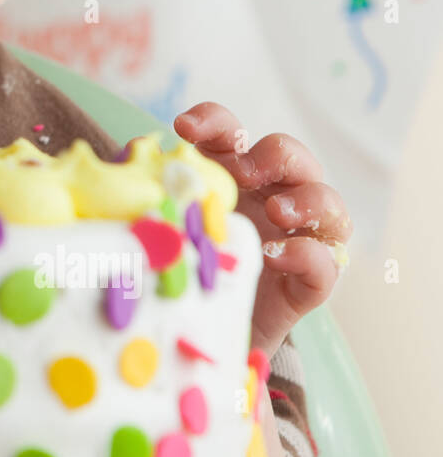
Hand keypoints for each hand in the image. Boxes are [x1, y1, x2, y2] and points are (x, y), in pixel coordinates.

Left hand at [172, 104, 351, 359]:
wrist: (203, 335)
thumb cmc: (184, 268)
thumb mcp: (163, 226)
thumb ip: (149, 192)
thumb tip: (129, 157)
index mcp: (232, 174)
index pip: (230, 131)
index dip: (213, 121)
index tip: (183, 129)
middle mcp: (271, 196)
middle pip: (291, 155)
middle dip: (274, 155)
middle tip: (245, 172)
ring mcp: (298, 236)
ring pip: (328, 201)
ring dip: (306, 200)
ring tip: (275, 212)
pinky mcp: (310, 281)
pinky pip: (328, 262)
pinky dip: (308, 254)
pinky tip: (274, 256)